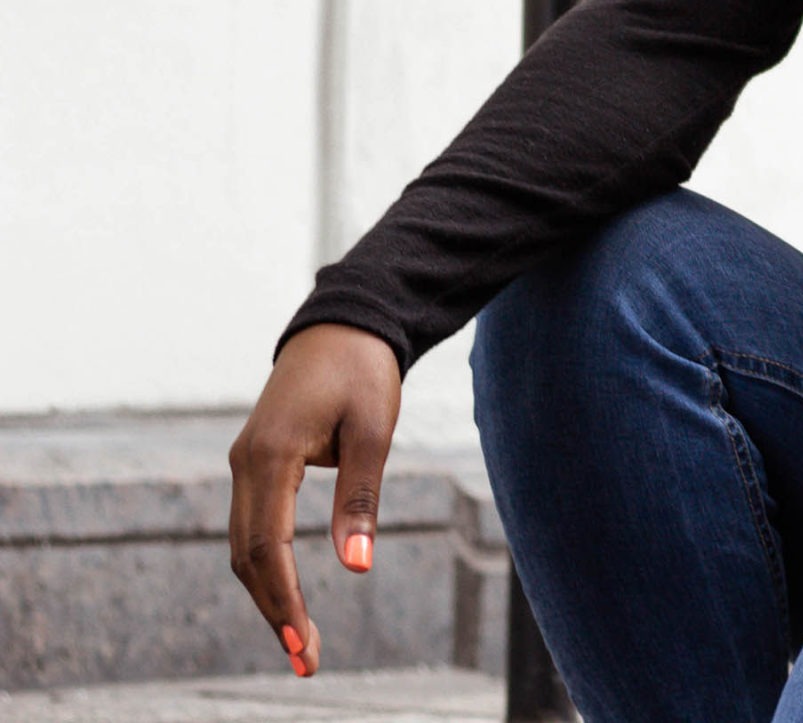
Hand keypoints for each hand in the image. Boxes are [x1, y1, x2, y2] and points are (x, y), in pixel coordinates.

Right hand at [227, 323, 401, 676]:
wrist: (343, 324)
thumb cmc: (363, 372)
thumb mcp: (374, 431)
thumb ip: (361, 499)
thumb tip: (358, 566)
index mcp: (271, 455)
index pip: (268, 546)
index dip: (283, 600)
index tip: (301, 645)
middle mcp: (245, 463)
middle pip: (247, 556)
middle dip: (275, 611)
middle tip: (306, 662)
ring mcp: (245, 463)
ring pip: (244, 546)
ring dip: (269, 595)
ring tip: (301, 642)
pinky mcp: (255, 463)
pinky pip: (252, 526)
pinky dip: (267, 567)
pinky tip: (289, 597)